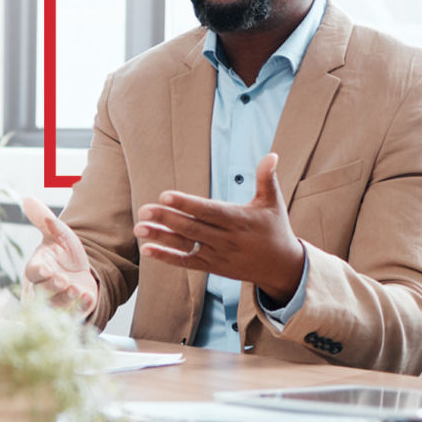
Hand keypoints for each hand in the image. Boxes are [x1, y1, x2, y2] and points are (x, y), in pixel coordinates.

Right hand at [21, 197, 96, 315]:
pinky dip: (81, 309)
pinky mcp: (70, 315)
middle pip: (41, 293)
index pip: (32, 273)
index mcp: (36, 270)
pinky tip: (90, 298)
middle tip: (63, 280)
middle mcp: (41, 291)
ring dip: (66, 300)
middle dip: (52, 288)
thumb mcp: (59, 235)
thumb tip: (28, 199)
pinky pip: (72, 317)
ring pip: (56, 308)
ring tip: (79, 289)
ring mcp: (55, 305)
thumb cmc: (64, 254)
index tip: (47, 270)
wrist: (82, 274)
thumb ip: (45, 220)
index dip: (38, 272)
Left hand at [134, 152, 305, 303]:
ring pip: (186, 245)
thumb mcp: (273, 203)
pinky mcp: (212, 267)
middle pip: (192, 228)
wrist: (281, 267)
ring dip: (161, 238)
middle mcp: (226, 239)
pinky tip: (147, 249)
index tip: (166, 196)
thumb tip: (272, 154)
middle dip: (167, 219)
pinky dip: (167, 257)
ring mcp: (218, 254)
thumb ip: (267, 178)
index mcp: (239, 220)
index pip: (209, 211)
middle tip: (144, 210)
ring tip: (139, 228)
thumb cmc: (275, 229)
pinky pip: (186, 262)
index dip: (187, 204)